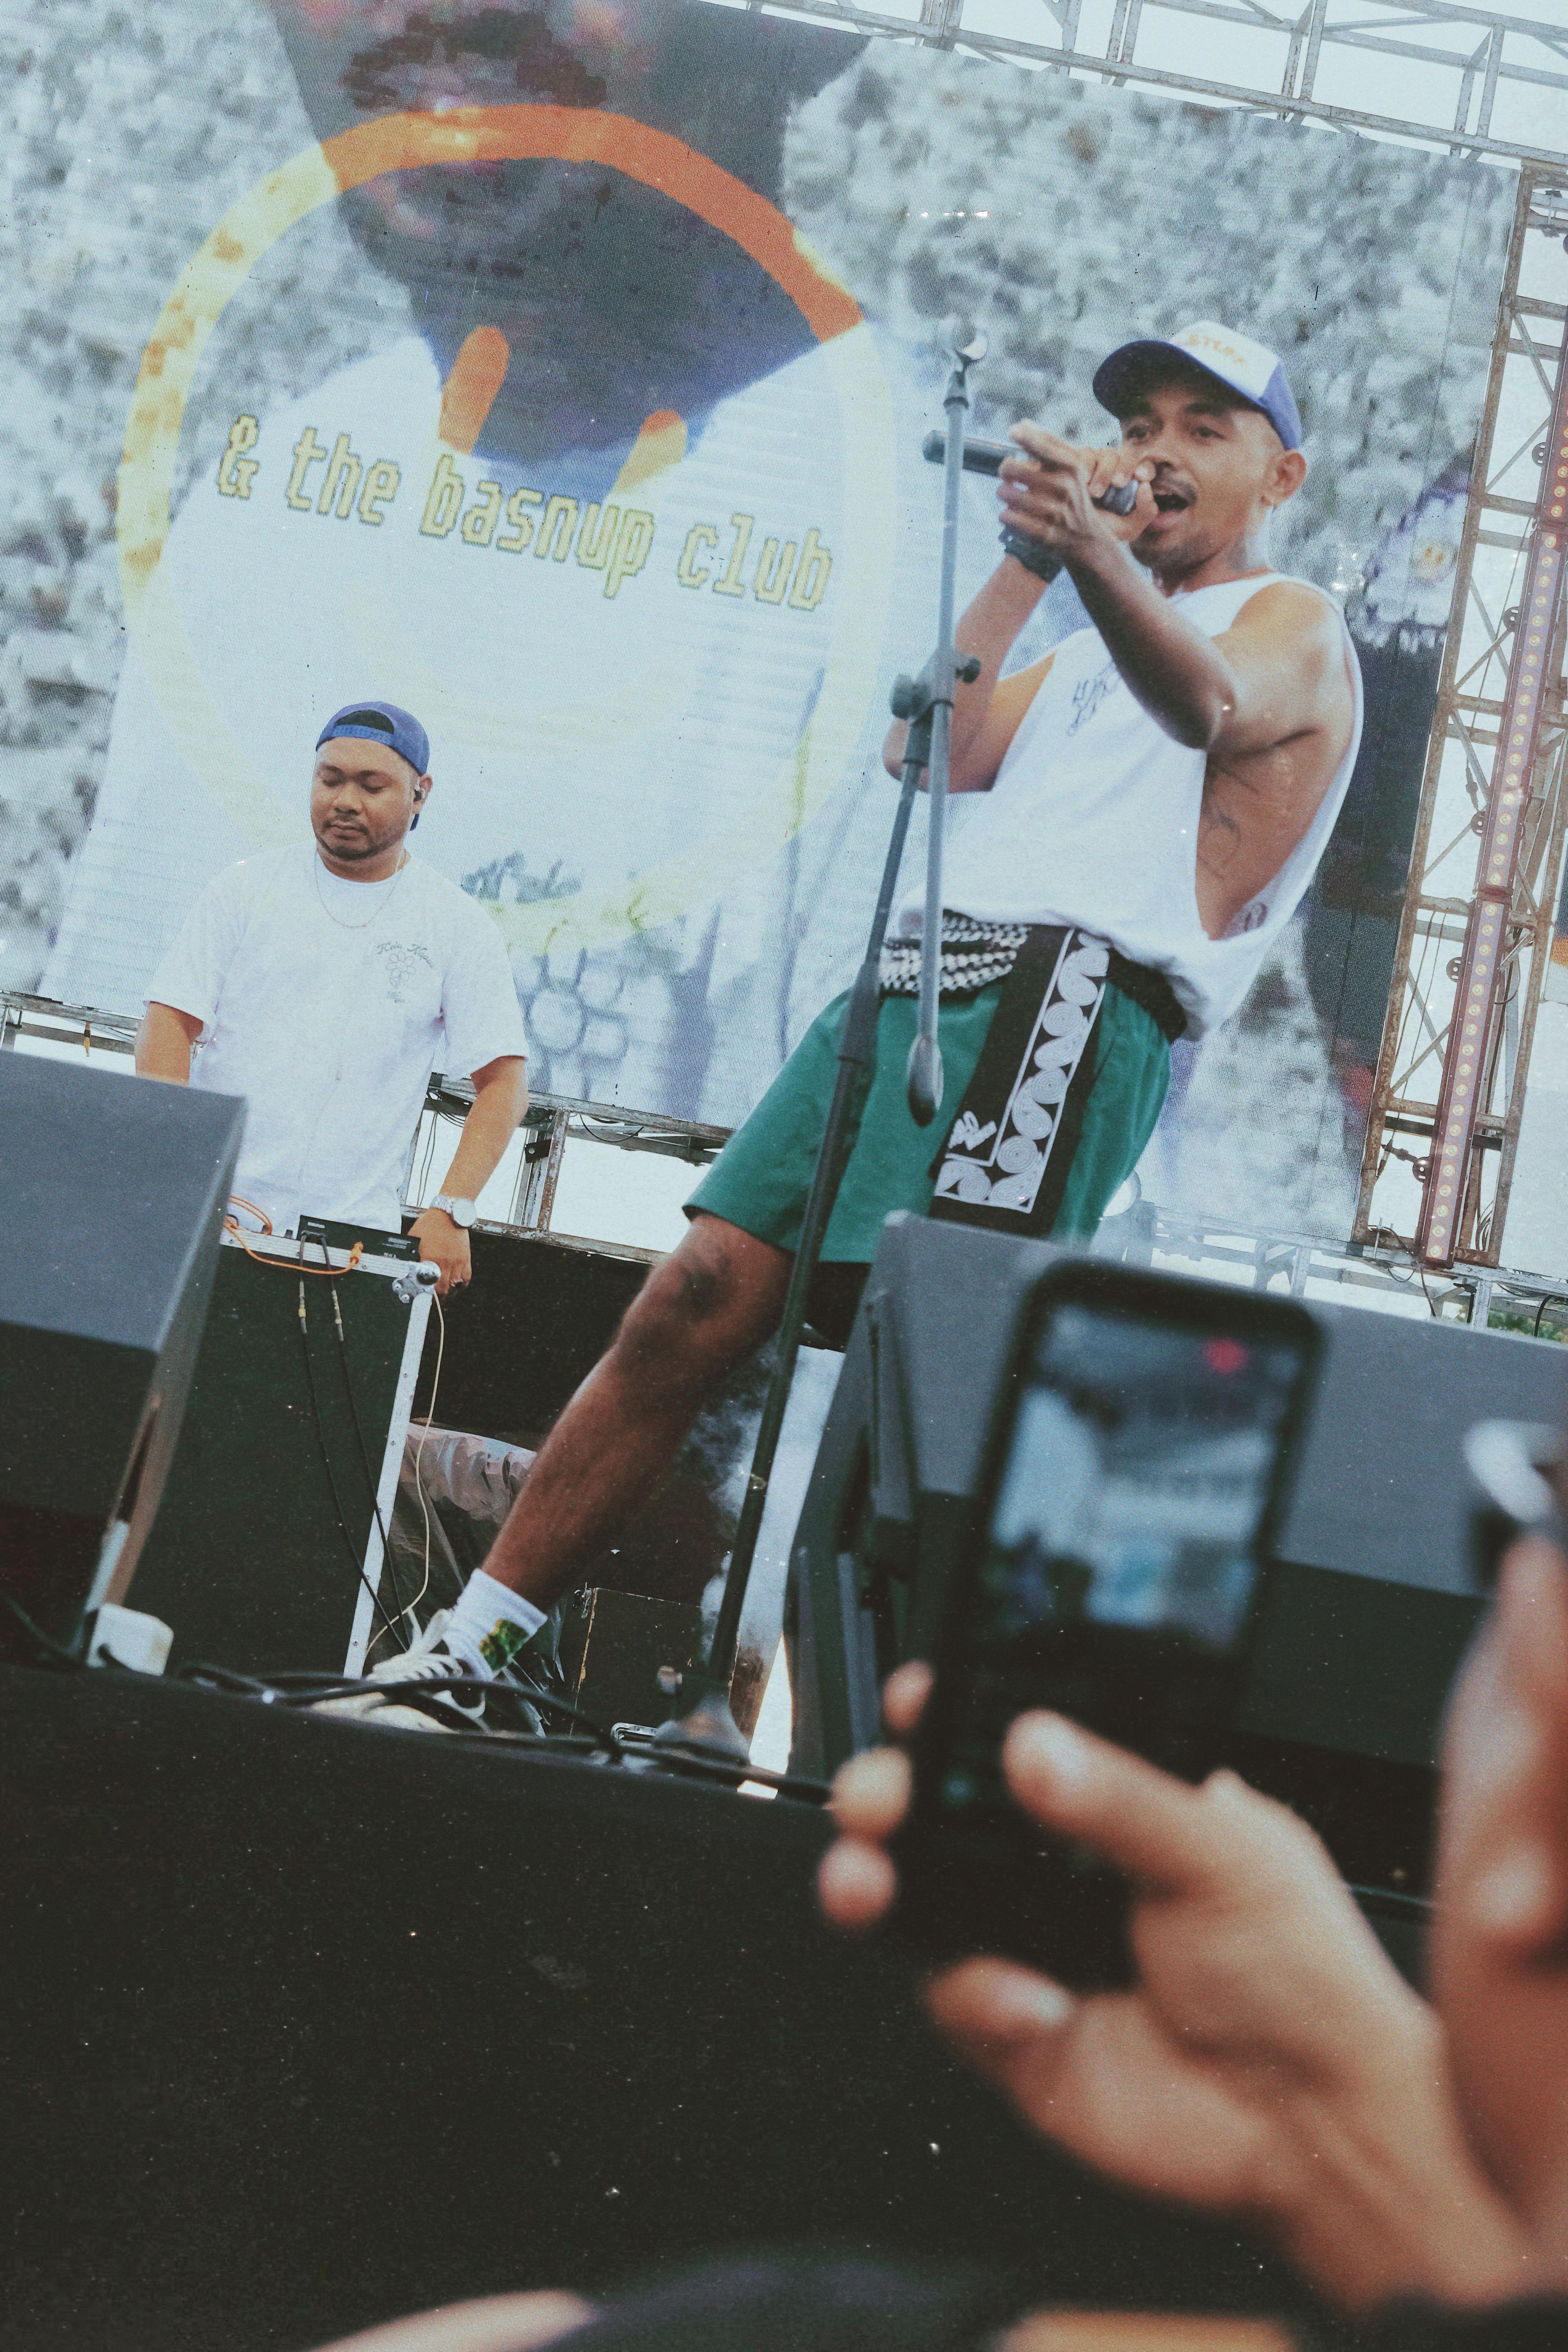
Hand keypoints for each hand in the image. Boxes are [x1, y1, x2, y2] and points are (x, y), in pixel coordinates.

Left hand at [408, 1206, 471, 1296]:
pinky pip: (465, 1279)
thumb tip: (404, 1265)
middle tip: (433, 1302)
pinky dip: (461, 1286)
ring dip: (449, 1294)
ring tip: (444, 1297)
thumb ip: (411, 1254)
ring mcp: (456, 1262)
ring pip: (454, 1287)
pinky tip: (456, 1287)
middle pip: (442, 1290)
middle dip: (437, 1299)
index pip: (427, 1285)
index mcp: (429, 1259)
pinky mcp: (465, 1259)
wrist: (449, 1214)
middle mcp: (444, 1263)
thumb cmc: (430, 1224)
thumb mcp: (414, 1239)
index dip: (425, 1296)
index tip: (423, 1300)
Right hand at [819, 1668, 1528, 2315]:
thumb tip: (1036, 1746)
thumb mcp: (1223, 1855)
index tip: (920, 1697)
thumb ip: (1122, 1797)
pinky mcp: (1013, 2029)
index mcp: (1113, 1804)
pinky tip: (1034, 2001)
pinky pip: (954, 1997)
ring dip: (879, 1884)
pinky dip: (978, 1994)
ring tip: (869, 1883)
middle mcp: (1060, 1870)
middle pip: (942, 1814)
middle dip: (888, 1794)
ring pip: (921, 1901)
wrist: (1317, 2121)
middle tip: (877, 1798)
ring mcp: (1030, 1948)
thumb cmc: (1303, 1975)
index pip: (1015, 1738)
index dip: (955, 1713)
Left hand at [999, 425, 1154, 559]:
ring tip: (1009, 494)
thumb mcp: (1070, 468)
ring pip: (1006, 493)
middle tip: (1007, 473)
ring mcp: (1053, 511)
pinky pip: (1007, 517)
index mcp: (1072, 466)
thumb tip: (1021, 423)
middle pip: (1011, 468)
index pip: (1040, 443)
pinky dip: (1005, 514)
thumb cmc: (1072, 495)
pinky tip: (1012, 512)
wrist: (1087, 538)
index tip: (1012, 431)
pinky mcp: (1042, 533)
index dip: (1022, 434)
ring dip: (1003, 493)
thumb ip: (1048, 445)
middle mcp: (1064, 487)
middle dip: (1004, 469)